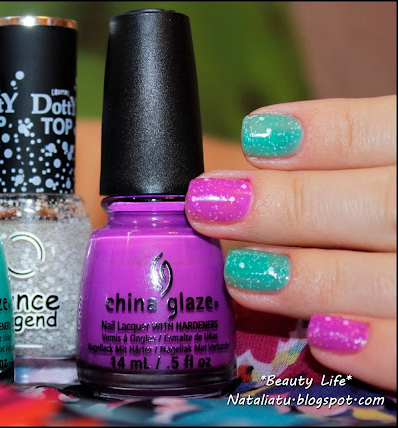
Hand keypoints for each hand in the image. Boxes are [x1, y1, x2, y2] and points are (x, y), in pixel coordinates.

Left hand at [184, 96, 395, 390]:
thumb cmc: (386, 218)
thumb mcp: (382, 179)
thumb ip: (341, 176)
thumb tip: (249, 177)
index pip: (388, 133)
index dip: (326, 134)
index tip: (253, 136)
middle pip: (382, 206)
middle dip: (289, 205)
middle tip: (209, 204)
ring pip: (393, 281)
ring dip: (311, 278)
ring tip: (240, 274)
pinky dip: (374, 348)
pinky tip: (320, 340)